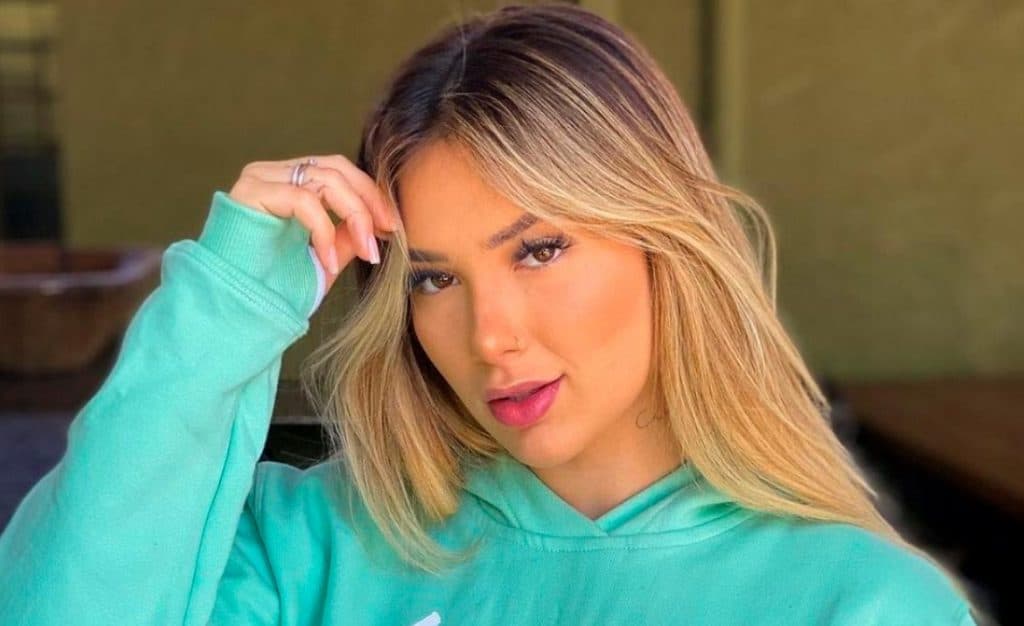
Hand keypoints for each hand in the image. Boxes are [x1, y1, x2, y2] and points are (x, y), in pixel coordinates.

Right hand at [227, 154, 400, 291]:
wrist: (237, 306)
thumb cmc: (274, 284)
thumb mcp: (323, 256)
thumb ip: (344, 235)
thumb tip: (375, 224)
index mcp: (289, 182)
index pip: (338, 170)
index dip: (370, 194)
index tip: (391, 225)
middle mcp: (273, 173)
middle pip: (335, 167)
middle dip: (369, 200)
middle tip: (387, 232)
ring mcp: (260, 179)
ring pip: (324, 180)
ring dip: (355, 216)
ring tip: (365, 252)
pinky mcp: (250, 193)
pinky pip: (303, 200)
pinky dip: (324, 230)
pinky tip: (328, 261)